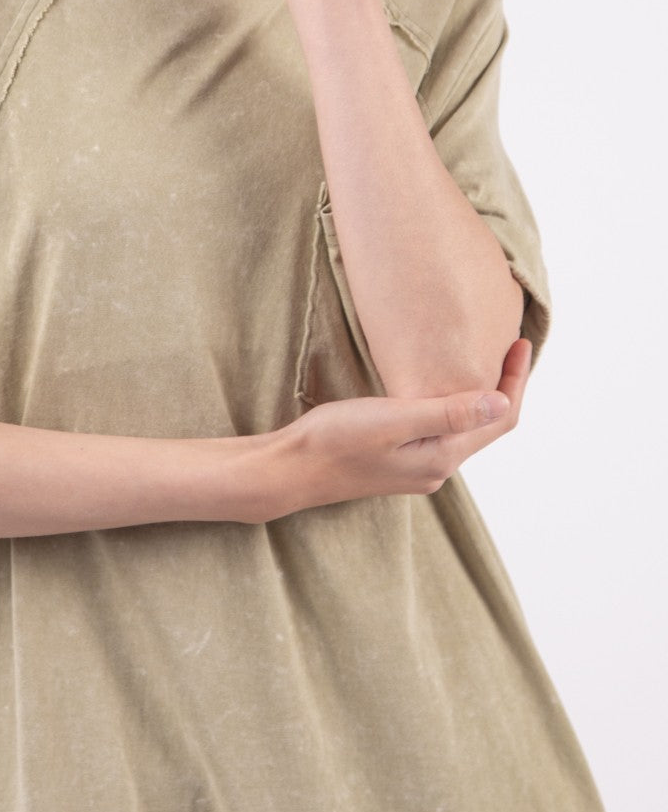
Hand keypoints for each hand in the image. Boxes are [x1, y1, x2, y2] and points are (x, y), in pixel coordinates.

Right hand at [259, 337, 531, 521]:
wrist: (291, 469)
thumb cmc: (336, 440)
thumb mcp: (394, 419)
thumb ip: (448, 413)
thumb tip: (502, 400)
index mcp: (442, 458)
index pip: (500, 418)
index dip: (516, 380)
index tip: (520, 342)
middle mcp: (437, 468)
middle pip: (489, 426)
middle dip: (505, 386)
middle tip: (510, 345)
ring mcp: (418, 467)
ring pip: (465, 430)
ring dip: (480, 397)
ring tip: (484, 360)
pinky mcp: (398, 461)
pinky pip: (443, 432)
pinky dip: (456, 406)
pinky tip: (443, 388)